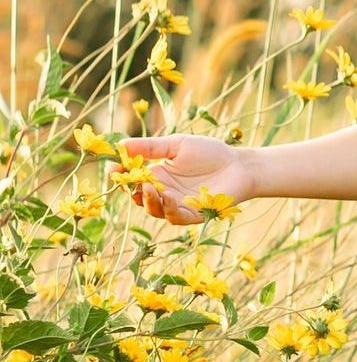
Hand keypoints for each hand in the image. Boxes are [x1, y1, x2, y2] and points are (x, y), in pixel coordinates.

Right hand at [116, 133, 259, 226]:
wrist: (238, 165)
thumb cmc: (209, 153)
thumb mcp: (177, 145)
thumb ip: (150, 147)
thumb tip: (120, 145)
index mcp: (157, 174)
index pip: (132, 178)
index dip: (121, 175)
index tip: (113, 168)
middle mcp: (163, 192)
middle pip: (139, 196)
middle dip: (132, 190)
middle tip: (130, 180)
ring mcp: (177, 204)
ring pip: (154, 209)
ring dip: (149, 201)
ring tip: (149, 187)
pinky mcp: (192, 214)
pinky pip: (175, 216)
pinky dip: (169, 209)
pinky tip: (169, 197)